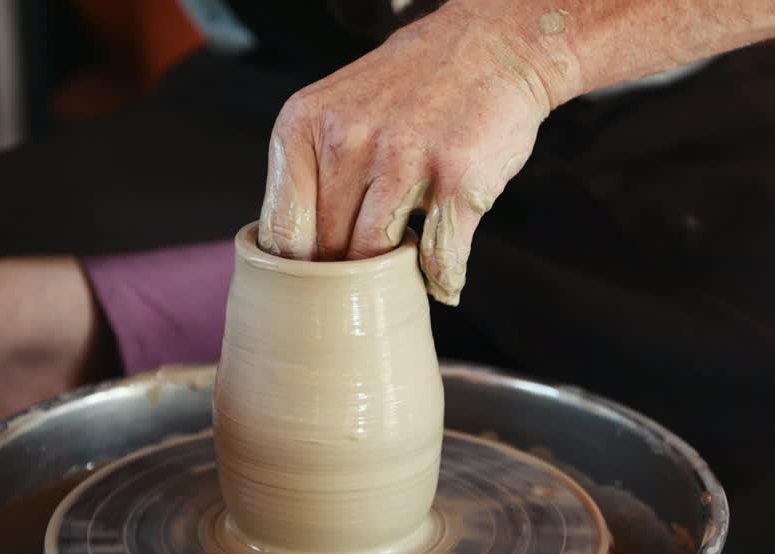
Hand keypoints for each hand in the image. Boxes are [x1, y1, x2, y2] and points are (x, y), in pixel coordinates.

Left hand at [258, 5, 565, 303]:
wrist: (494, 47)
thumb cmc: (414, 87)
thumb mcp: (340, 110)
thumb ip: (311, 172)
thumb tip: (291, 254)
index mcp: (305, 124)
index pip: (281, 231)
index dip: (298, 270)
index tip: (314, 285)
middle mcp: (348, 140)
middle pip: (329, 247)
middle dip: (346, 272)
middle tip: (364, 279)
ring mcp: (405, 159)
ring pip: (376, 256)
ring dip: (390, 275)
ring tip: (401, 271)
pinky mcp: (459, 180)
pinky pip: (440, 257)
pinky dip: (442, 278)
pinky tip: (442, 280)